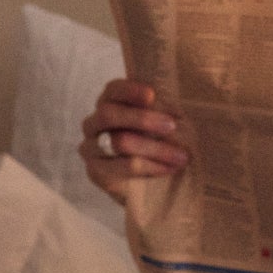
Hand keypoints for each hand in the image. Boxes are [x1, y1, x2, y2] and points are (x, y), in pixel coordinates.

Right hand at [78, 79, 190, 204]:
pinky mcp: (97, 171)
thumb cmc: (162, 141)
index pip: (113, 90)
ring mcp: (91, 148)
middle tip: (172, 126)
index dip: (130, 90)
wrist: (157, 182)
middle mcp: (95, 123)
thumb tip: (180, 95)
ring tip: (181, 156)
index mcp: (110, 102)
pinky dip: (150, 166)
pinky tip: (169, 168)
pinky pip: (123, 167)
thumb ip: (167, 106)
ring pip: (118, 143)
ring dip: (154, 148)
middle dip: (142, 119)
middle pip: (108, 115)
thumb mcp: (166, 120)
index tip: (152, 95)